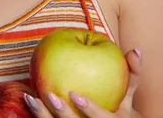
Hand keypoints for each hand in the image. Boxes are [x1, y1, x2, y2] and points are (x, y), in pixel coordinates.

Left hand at [23, 49, 142, 117]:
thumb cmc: (118, 107)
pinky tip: (27, 98)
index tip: (75, 94)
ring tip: (31, 98)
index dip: (89, 110)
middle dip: (63, 114)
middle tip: (51, 95)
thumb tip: (135, 50)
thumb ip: (132, 73)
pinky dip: (37, 115)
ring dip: (42, 116)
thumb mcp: (128, 94)